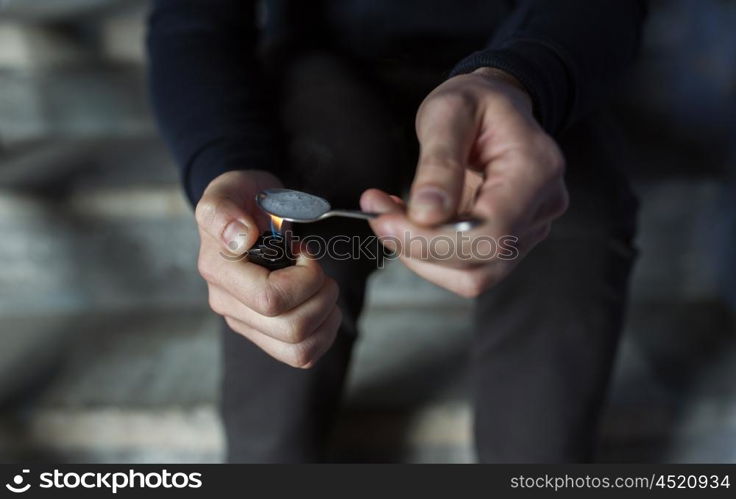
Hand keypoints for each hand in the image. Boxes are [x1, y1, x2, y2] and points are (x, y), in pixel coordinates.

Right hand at [195, 170, 340, 367]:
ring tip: (323, 289)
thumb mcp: (227, 192)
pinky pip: (302, 356)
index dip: (304, 279)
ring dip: (325, 319)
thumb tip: (239, 238)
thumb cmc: (240, 199)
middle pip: (291, 330)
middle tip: (320, 271)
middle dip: (321, 298)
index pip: (271, 299)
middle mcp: (228, 305)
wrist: (244, 209)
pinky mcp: (264, 333)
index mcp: (220, 272)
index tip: (304, 253)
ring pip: (300, 351)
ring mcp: (246, 323)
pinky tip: (322, 306)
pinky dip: (323, 334)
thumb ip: (223, 213)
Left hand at [361, 68, 567, 296]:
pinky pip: (468, 269)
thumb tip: (426, 214)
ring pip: (474, 275)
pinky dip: (430, 255)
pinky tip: (410, 225)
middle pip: (482, 259)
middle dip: (419, 247)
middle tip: (378, 214)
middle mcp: (542, 206)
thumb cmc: (474, 102)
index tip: (386, 221)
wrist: (494, 105)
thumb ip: (438, 162)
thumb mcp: (448, 112)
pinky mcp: (510, 242)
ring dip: (422, 256)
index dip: (434, 240)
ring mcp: (529, 228)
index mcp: (536, 169)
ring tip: (390, 217)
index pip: (491, 231)